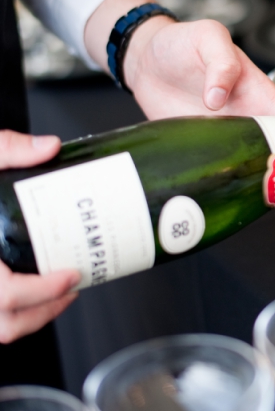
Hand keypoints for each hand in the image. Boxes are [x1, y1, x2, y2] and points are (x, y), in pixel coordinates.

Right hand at [0, 130, 79, 342]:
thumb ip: (5, 149)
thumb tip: (47, 148)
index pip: (6, 293)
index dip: (42, 292)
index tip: (69, 277)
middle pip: (5, 323)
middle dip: (46, 310)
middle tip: (71, 287)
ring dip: (29, 317)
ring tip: (56, 294)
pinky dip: (9, 314)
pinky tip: (28, 291)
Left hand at [122, 17, 274, 207]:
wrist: (143, 59)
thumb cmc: (182, 42)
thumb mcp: (208, 37)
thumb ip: (221, 61)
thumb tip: (218, 97)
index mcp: (258, 93)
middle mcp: (247, 118)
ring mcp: (225, 136)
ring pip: (255, 166)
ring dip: (268, 185)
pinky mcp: (201, 148)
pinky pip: (222, 171)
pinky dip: (234, 187)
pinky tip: (240, 202)